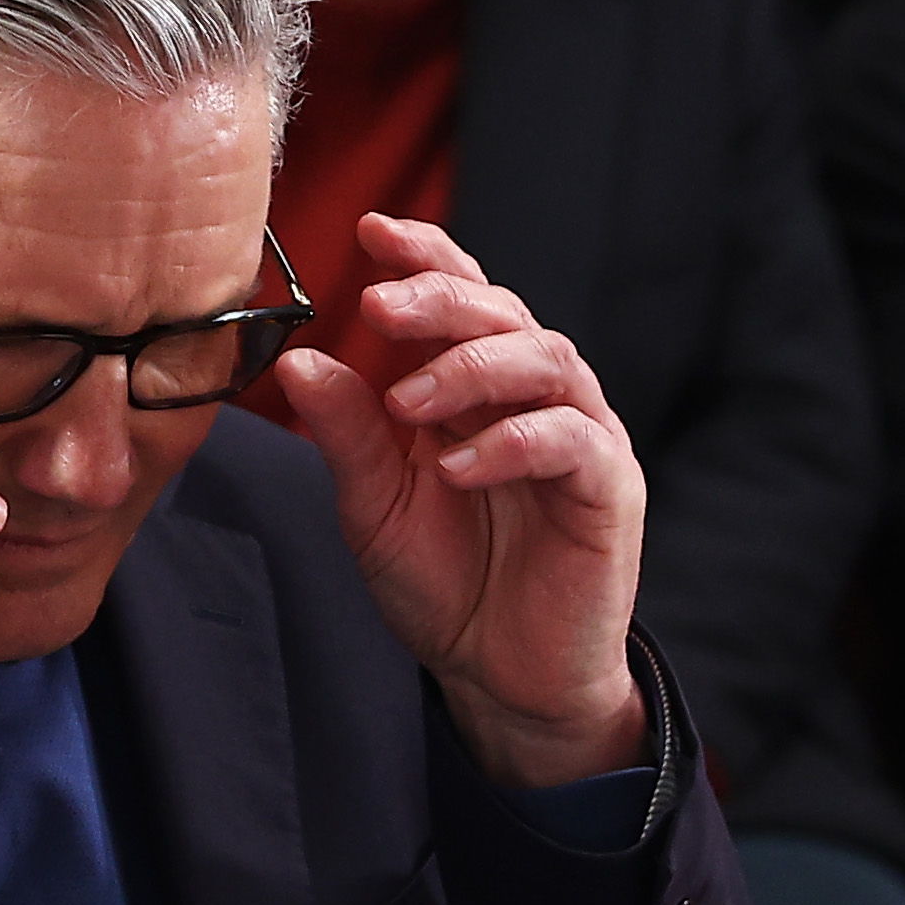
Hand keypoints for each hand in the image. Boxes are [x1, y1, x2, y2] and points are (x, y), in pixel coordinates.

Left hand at [277, 214, 648, 787]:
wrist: (498, 673)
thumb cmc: (444, 581)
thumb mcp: (372, 506)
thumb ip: (347, 434)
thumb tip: (298, 361)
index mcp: (475, 389)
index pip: (460, 298)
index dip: (425, 256)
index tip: (370, 230)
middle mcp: (532, 398)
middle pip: (504, 314)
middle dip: (440, 300)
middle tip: (378, 306)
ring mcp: (578, 439)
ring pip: (548, 361)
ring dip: (473, 368)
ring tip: (409, 401)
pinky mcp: (606, 490)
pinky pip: (573, 441)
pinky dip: (513, 442)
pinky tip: (460, 465)